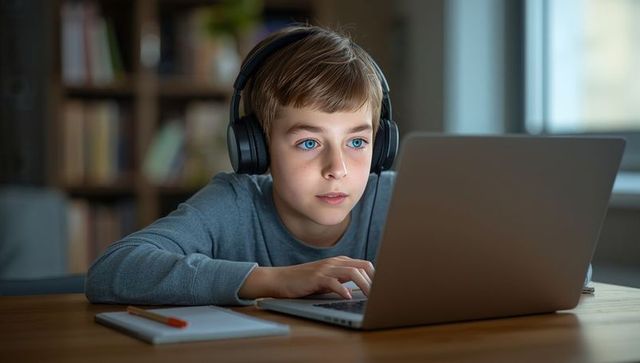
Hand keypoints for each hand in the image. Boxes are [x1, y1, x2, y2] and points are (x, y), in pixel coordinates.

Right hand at [239, 256, 373, 299]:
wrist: (281, 279)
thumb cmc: (305, 282)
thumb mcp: (328, 280)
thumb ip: (344, 280)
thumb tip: (363, 289)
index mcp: (340, 262)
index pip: (365, 265)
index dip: (377, 276)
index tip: (385, 288)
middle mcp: (335, 262)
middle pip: (362, 266)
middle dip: (374, 280)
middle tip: (381, 294)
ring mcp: (325, 269)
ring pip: (352, 272)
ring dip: (364, 285)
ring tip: (370, 297)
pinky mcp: (316, 278)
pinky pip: (333, 282)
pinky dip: (342, 289)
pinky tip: (347, 297)